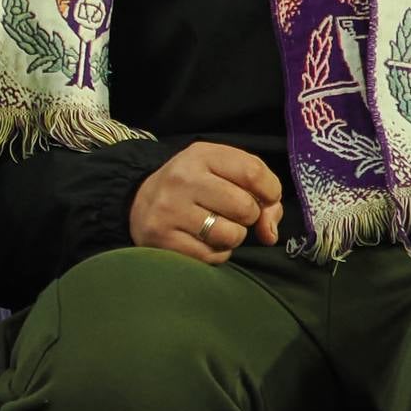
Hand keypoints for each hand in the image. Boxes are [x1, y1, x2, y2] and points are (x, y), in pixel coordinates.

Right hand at [129, 142, 284, 263]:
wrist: (140, 202)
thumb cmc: (194, 188)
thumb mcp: (224, 174)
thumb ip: (260, 194)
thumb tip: (269, 234)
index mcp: (201, 155)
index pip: (253, 172)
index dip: (270, 192)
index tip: (265, 198)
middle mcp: (183, 179)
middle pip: (245, 207)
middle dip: (248, 216)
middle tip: (231, 213)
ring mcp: (170, 210)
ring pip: (231, 235)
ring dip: (232, 237)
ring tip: (215, 228)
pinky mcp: (162, 239)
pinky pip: (212, 256)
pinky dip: (215, 253)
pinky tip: (201, 241)